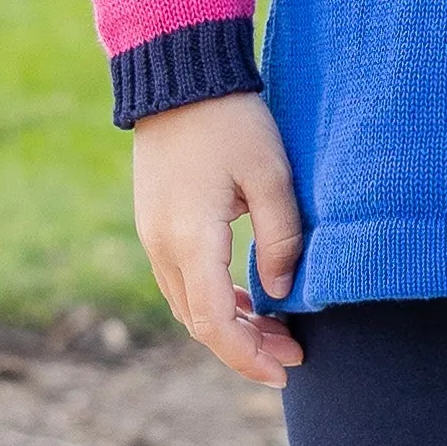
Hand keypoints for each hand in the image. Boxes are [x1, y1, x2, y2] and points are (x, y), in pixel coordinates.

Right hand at [128, 92, 305, 385]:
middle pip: (200, 322)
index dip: (249, 356)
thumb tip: (282, 292)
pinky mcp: (155, 223)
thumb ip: (282, 239)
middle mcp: (161, 246)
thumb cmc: (232, 120)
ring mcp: (152, 235)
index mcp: (189, 239)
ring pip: (189, 304)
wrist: (179, 75)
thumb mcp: (271, 175)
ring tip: (279, 331)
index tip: (285, 371)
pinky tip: (251, 299)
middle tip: (294, 353)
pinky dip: (216, 299)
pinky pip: (183, 280)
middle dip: (246, 347)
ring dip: (231, 325)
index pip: (215, 323)